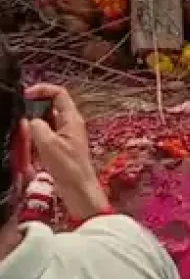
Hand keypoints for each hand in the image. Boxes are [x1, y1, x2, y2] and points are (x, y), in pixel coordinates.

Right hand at [25, 84, 109, 220]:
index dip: (42, 90)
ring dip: (34, 127)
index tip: (26, 95)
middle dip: (34, 111)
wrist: (79, 189)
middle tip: (21, 120)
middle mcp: (70, 124)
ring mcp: (66, 135)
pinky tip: (31, 151)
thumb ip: (37, 127)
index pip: (59, 93)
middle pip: (51, 107)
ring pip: (46, 123)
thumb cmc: (68, 167)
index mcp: (72, 118)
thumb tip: (30, 120)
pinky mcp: (61, 147)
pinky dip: (36, 140)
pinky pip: (46, 137)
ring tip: (25, 138)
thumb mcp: (49, 145)